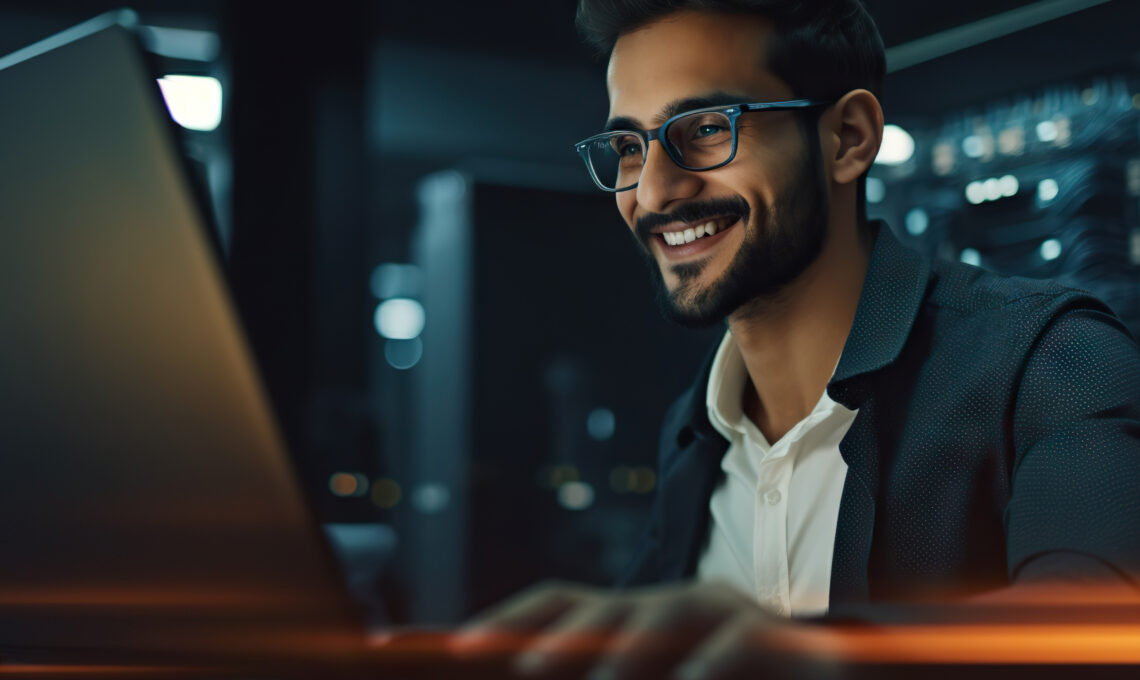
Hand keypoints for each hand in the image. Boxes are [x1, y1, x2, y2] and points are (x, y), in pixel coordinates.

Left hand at [449, 580, 842, 679]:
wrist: (822, 675)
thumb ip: (604, 677)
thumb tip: (527, 675)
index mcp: (632, 619)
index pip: (558, 604)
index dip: (506, 621)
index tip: (457, 650)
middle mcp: (668, 605)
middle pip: (595, 607)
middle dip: (550, 637)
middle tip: (515, 670)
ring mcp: (720, 612)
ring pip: (662, 614)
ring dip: (625, 652)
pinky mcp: (770, 633)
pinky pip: (732, 643)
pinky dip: (703, 670)